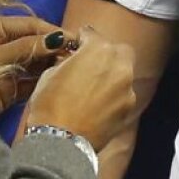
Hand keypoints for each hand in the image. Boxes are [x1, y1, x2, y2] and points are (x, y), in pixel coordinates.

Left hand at [0, 13, 75, 114]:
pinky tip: (59, 81)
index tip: (74, 39)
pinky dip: (45, 81)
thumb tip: (58, 38)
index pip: (32, 26)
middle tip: (77, 56)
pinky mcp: (10, 86)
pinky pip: (32, 80)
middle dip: (56, 49)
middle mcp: (4, 44)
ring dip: (52, 65)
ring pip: (36, 62)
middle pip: (37, 44)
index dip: (54, 32)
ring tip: (72, 69)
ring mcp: (8, 65)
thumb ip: (28, 47)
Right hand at [27, 28, 136, 152]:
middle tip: (89, 64)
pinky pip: (123, 93)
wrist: (60, 143)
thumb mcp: (50, 73)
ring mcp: (127, 88)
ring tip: (93, 87)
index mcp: (98, 50)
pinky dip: (114, 94)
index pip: (92, 34)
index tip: (77, 44)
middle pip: (118, 50)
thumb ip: (68, 60)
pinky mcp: (129, 108)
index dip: (82, 38)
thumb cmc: (49, 106)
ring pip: (123, 72)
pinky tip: (98, 104)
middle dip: (105, 53)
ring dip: (111, 74)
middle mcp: (118, 65)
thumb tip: (73, 59)